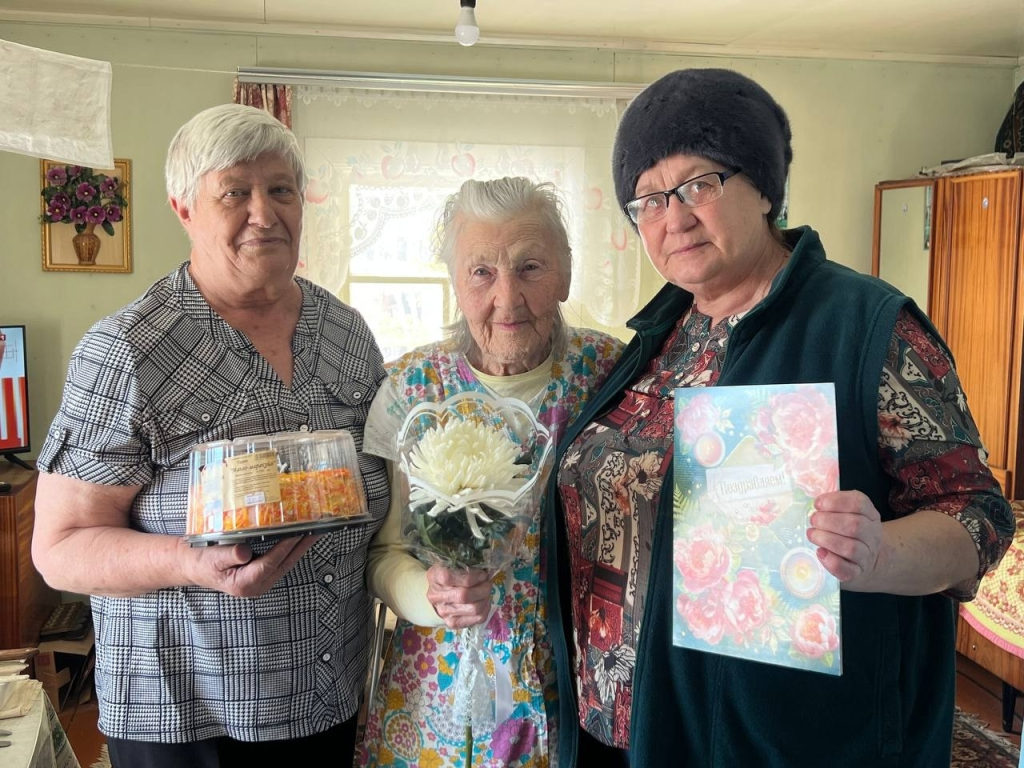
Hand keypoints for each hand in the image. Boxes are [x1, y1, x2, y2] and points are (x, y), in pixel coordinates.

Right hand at [190, 535, 318, 597]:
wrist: (194, 567)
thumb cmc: (202, 562)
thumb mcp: (212, 558)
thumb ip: (229, 555)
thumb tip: (245, 553)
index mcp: (244, 583)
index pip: (270, 563)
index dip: (285, 547)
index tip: (297, 532)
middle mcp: (256, 586)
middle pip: (285, 564)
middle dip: (302, 546)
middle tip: (317, 529)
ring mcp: (261, 583)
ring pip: (286, 563)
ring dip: (300, 547)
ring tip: (314, 530)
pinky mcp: (263, 576)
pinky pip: (281, 562)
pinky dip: (292, 549)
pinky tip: (300, 537)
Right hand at [425, 564, 491, 628]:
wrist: (439, 595)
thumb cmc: (450, 576)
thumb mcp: (453, 565)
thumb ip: (466, 566)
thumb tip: (486, 571)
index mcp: (434, 576)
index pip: (449, 577)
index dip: (471, 576)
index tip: (482, 574)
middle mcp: (436, 596)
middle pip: (464, 595)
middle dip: (482, 588)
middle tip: (487, 583)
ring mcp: (443, 612)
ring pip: (474, 608)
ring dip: (485, 598)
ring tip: (486, 591)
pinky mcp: (453, 623)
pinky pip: (478, 618)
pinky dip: (486, 608)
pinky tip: (484, 601)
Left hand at [807, 490, 882, 588]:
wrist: (866, 560)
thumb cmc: (849, 532)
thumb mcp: (848, 514)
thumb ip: (834, 507)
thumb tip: (817, 504)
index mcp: (870, 515)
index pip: (859, 503)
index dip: (836, 501)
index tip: (817, 504)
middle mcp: (872, 534)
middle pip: (855, 526)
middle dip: (828, 521)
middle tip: (813, 520)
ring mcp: (866, 555)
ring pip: (850, 548)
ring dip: (826, 539)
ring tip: (812, 534)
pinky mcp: (856, 572)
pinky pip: (845, 569)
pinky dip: (830, 561)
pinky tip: (819, 552)